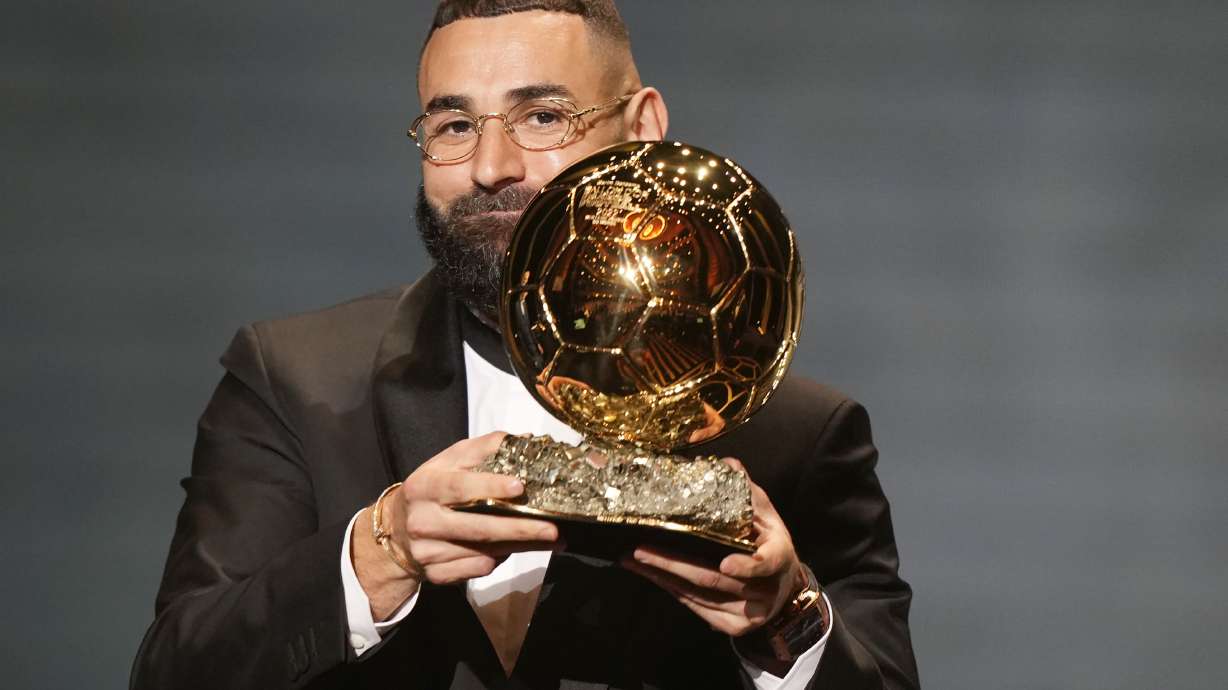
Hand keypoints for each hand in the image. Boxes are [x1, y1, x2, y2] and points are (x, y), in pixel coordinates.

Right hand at [353, 432, 562, 618]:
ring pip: (483, 553)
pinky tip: (513, 548)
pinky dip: (500, 559)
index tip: (521, 487)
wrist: (394, 532)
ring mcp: (428, 552)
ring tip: (551, 540)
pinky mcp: (436, 575)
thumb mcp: (447, 462)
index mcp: (425, 487)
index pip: (460, 487)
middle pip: (478, 528)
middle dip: (520, 529)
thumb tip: (525, 440)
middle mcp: (423, 521)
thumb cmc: (431, 490)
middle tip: (553, 530)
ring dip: (521, 547)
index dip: (490, 487)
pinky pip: (478, 569)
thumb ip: (483, 449)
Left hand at [621, 459, 802, 637]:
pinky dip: (672, 590)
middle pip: (714, 579)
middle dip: (672, 564)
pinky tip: (651, 576)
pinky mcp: (735, 627)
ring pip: (700, 595)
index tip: (725, 563)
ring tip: (633, 560)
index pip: (765, 563)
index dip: (746, 566)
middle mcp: (765, 591)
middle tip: (640, 550)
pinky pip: (697, 607)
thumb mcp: (766, 516)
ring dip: (663, 577)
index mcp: (779, 558)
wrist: (784, 590)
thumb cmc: (770, 544)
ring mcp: (750, 614)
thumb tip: (727, 464)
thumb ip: (747, 492)